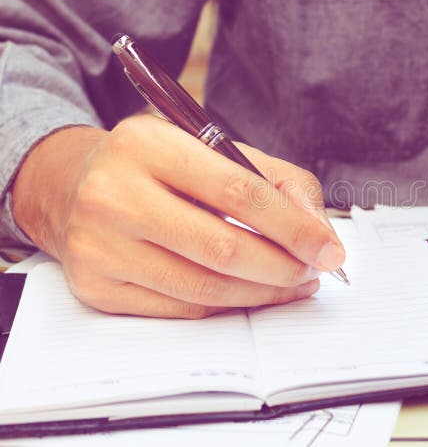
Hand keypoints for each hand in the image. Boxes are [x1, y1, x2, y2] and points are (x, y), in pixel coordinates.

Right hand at [11, 115, 344, 317]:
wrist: (74, 185)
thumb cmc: (160, 167)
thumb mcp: (214, 149)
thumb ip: (278, 182)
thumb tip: (321, 235)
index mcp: (148, 144)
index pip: (239, 190)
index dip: (293, 226)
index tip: (329, 249)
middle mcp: (114, 193)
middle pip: (223, 248)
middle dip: (284, 267)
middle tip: (314, 271)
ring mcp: (99, 244)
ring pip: (204, 286)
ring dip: (264, 292)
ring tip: (293, 283)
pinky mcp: (96, 286)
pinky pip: (181, 307)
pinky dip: (228, 305)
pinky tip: (253, 293)